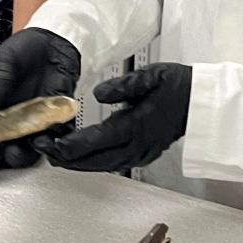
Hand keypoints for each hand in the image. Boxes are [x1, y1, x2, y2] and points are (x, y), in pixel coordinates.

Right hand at [0, 27, 80, 168]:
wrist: (53, 41)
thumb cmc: (25, 50)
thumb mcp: (6, 59)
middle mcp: (16, 119)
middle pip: (3, 147)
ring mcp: (37, 119)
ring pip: (28, 148)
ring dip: (22, 155)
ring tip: (18, 152)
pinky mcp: (58, 115)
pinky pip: (56, 134)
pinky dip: (52, 140)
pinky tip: (46, 139)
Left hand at [34, 63, 190, 172]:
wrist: (200, 103)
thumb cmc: (177, 86)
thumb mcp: (151, 76)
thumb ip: (124, 86)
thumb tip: (99, 93)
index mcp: (136, 126)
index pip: (96, 141)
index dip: (70, 145)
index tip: (49, 143)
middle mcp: (137, 146)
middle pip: (93, 161)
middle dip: (65, 158)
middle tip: (42, 150)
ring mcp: (140, 154)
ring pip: (101, 166)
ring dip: (76, 163)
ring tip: (54, 154)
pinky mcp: (141, 156)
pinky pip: (111, 164)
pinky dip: (91, 162)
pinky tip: (79, 156)